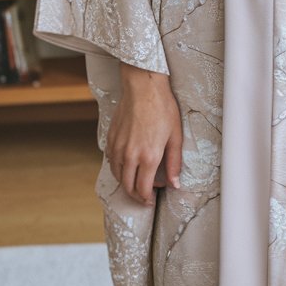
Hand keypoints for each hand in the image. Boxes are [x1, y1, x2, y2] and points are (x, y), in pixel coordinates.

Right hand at [106, 66, 182, 205]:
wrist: (144, 87)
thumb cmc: (162, 108)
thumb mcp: (175, 136)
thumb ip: (174, 163)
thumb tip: (175, 183)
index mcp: (148, 157)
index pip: (143, 190)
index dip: (147, 198)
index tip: (152, 198)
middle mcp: (130, 156)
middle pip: (128, 187)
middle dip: (136, 196)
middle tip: (144, 195)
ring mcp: (118, 148)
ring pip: (117, 176)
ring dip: (126, 183)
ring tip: (136, 181)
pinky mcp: (110, 139)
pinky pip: (111, 161)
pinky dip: (118, 169)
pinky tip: (126, 165)